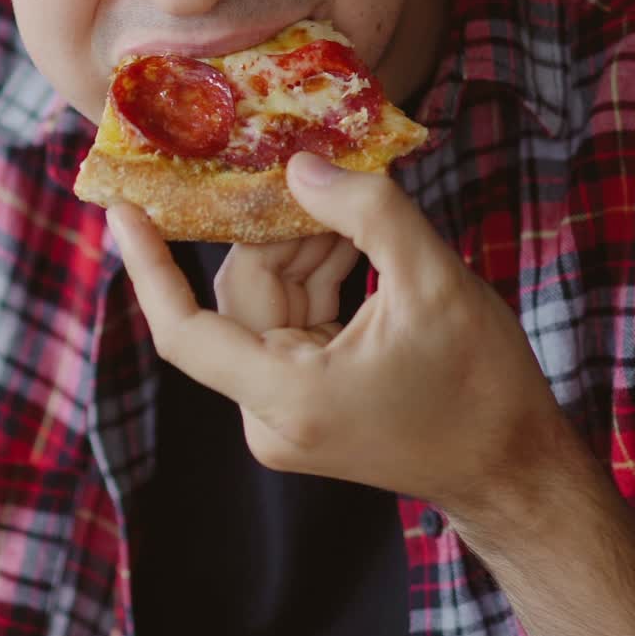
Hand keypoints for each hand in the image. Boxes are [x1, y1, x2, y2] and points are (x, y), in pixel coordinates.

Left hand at [108, 152, 566, 515]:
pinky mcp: (301, 401)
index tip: (120, 208)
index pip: (182, 331)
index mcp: (288, 397)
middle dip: (274, 232)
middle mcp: (270, 414)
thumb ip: (366, 214)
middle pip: (239, 297)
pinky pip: (287, 320)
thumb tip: (299, 167)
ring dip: (299, 248)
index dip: (147, 267)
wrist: (514, 468)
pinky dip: (312, 276)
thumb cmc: (481, 385)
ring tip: (347, 208)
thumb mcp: (434, 284)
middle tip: (308, 171)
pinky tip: (347, 239)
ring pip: (265, 302)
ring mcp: (283, 412)